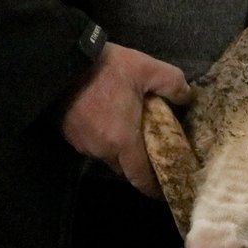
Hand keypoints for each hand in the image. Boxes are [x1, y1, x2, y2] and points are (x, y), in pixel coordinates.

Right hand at [62, 42, 192, 198]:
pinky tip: (108, 121)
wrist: (61, 58)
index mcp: (123, 142)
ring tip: (130, 131)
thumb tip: (187, 97)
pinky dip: (103, 139)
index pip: (141, 178)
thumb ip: (172, 83)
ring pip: (107, 156)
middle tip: (153, 152)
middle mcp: (101, 149)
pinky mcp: (68, 133)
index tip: (165, 189)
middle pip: (125, 168)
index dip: (154, 187)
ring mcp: (82, 143)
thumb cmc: (105, 67)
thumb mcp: (146, 68)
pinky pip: (91, 144)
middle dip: (139, 165)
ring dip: (119, 149)